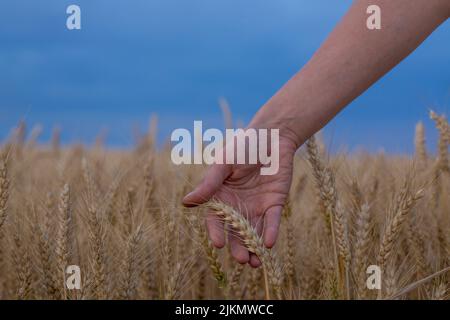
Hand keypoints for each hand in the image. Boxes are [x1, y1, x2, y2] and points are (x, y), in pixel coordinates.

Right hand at [182, 131, 296, 266]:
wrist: (271, 136)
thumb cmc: (243, 146)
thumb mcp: (224, 164)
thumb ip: (209, 185)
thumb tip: (185, 203)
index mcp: (220, 196)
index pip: (216, 219)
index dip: (217, 232)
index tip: (219, 244)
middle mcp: (237, 205)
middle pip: (235, 232)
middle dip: (238, 247)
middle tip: (242, 260)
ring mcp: (256, 206)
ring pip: (254, 232)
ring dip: (254, 247)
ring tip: (256, 263)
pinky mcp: (274, 204)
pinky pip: (272, 222)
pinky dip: (270, 233)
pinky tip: (269, 244)